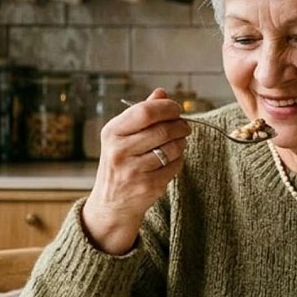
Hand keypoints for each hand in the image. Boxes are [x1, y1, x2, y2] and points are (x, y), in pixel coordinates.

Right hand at [81, 88, 190, 254]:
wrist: (111, 203)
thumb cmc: (120, 162)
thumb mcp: (123, 136)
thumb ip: (141, 113)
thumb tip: (161, 92)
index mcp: (112, 132)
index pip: (145, 112)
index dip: (167, 107)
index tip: (176, 109)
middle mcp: (119, 151)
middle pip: (162, 130)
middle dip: (180, 125)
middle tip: (184, 126)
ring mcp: (133, 170)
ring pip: (172, 148)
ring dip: (181, 142)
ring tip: (178, 141)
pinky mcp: (148, 186)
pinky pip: (175, 165)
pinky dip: (179, 160)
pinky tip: (172, 159)